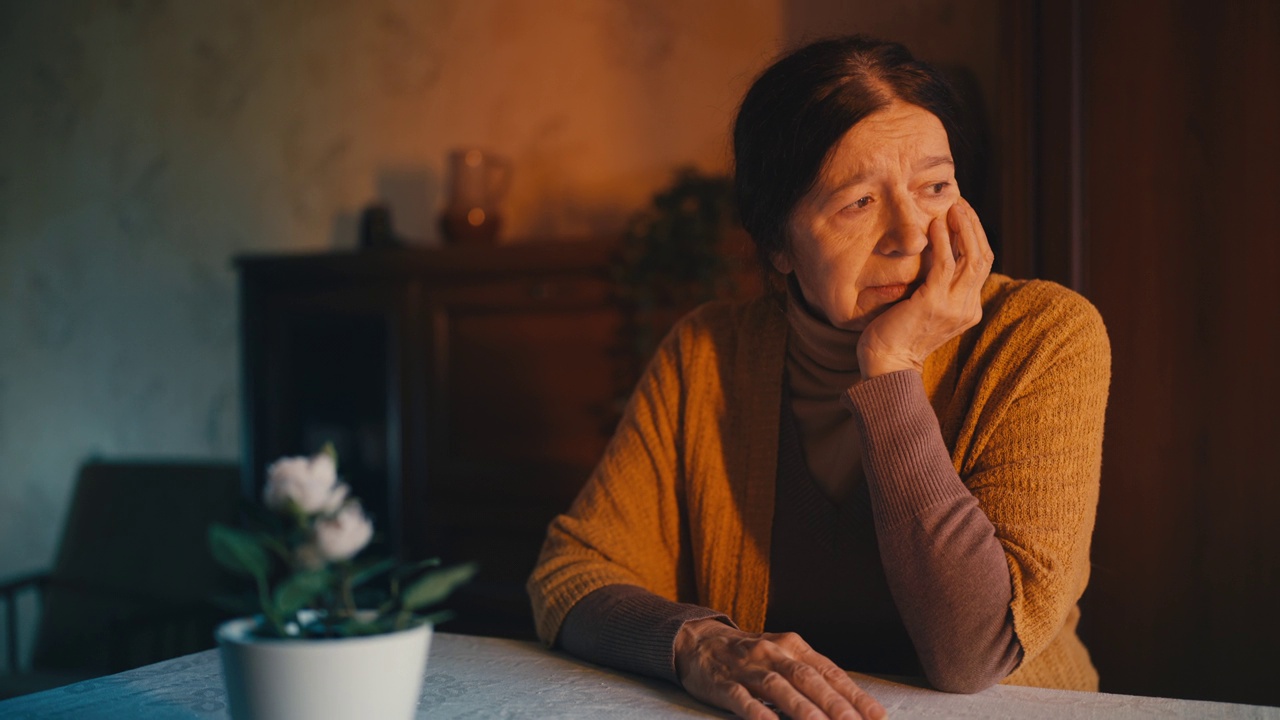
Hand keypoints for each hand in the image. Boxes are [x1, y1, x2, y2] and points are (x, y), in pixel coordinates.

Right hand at [674, 619, 886, 719]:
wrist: (698, 640)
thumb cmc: (750, 653)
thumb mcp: (782, 654)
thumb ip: (811, 673)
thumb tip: (848, 701)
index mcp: (792, 645)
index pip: (829, 671)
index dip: (854, 694)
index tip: (877, 715)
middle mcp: (773, 652)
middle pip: (808, 678)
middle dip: (835, 703)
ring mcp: (747, 668)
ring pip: (778, 687)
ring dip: (802, 708)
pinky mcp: (723, 683)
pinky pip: (742, 699)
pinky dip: (757, 712)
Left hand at [857, 198, 993, 377]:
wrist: (886, 364)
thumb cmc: (897, 335)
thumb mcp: (925, 308)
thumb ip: (935, 286)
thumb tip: (932, 255)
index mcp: (968, 309)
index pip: (982, 264)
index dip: (976, 236)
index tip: (963, 214)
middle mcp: (967, 307)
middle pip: (983, 257)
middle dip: (974, 226)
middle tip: (960, 203)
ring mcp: (954, 306)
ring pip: (971, 257)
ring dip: (963, 227)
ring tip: (953, 206)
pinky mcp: (934, 303)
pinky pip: (945, 264)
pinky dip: (943, 241)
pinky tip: (935, 225)